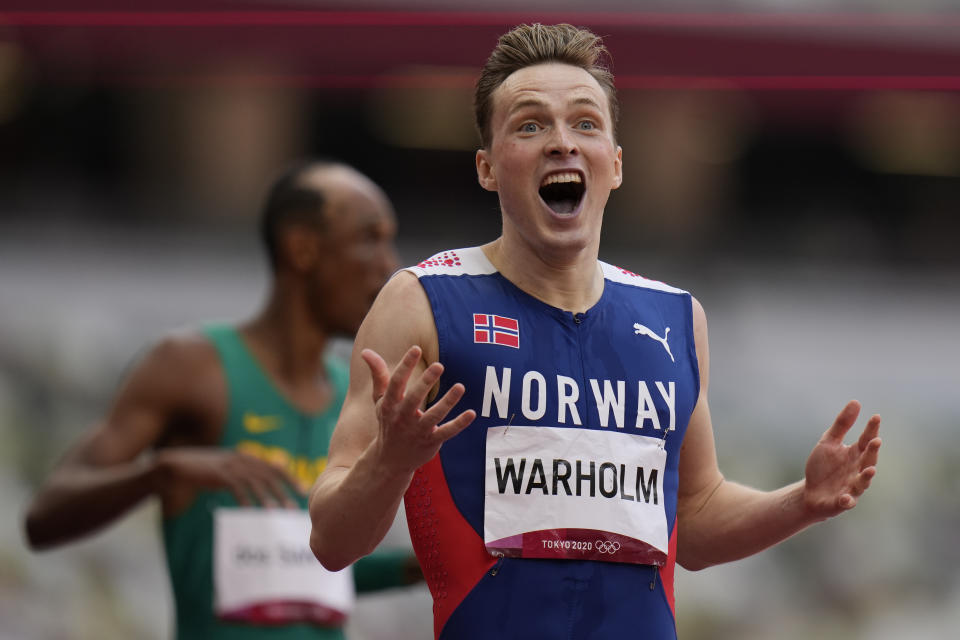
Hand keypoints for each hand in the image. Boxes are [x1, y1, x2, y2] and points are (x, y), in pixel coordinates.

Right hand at [155, 447, 301, 507]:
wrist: (176, 465)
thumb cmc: (203, 470)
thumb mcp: (226, 469)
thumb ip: (242, 475)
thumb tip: (258, 488)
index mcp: (246, 457)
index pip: (274, 467)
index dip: (290, 478)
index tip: (302, 490)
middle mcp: (242, 459)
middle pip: (269, 475)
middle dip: (283, 491)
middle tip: (293, 508)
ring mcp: (230, 466)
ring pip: (255, 482)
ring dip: (267, 498)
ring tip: (275, 512)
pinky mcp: (218, 474)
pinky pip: (236, 488)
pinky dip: (245, 500)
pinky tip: (251, 511)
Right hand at [362, 345, 475, 474]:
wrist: (389, 460)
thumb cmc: (388, 422)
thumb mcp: (380, 400)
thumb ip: (378, 375)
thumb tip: (365, 351)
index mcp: (389, 405)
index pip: (396, 383)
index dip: (405, 365)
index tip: (416, 349)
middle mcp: (402, 418)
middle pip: (414, 399)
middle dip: (425, 382)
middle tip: (439, 365)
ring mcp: (417, 431)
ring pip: (434, 416)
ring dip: (447, 402)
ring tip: (460, 387)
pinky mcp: (431, 442)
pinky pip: (447, 432)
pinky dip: (459, 424)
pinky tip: (471, 413)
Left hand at [803, 400, 881, 518]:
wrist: (810, 492)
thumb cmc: (822, 467)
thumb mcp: (828, 442)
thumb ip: (842, 424)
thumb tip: (856, 402)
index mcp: (855, 455)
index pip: (866, 440)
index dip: (871, 429)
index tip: (876, 416)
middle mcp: (857, 471)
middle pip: (867, 460)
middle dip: (872, 452)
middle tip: (875, 440)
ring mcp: (851, 487)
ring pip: (862, 483)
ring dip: (866, 477)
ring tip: (870, 470)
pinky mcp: (841, 502)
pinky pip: (846, 502)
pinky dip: (847, 500)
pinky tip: (845, 498)